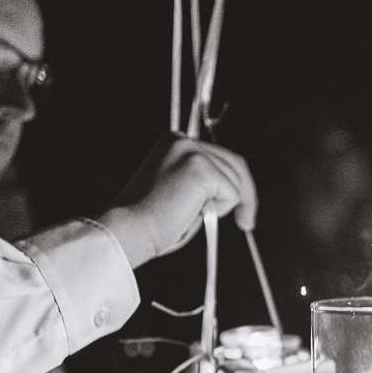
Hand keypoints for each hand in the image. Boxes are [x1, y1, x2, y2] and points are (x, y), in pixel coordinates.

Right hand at [100, 133, 257, 269]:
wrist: (125, 232)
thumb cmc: (146, 223)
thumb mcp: (176, 191)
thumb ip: (199, 183)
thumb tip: (232, 192)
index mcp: (174, 143)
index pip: (219, 156)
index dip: (234, 181)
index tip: (240, 207)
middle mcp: (183, 140)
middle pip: (235, 164)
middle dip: (246, 195)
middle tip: (246, 222)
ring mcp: (192, 152)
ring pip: (235, 182)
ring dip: (221, 208)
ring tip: (188, 218)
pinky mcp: (201, 169)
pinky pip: (232, 195)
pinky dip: (219, 212)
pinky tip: (190, 216)